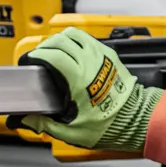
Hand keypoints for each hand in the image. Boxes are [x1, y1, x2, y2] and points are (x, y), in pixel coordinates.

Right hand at [18, 27, 163, 152]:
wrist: (136, 120)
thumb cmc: (110, 125)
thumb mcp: (72, 131)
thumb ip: (46, 124)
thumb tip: (29, 120)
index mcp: (79, 79)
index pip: (52, 54)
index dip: (36, 55)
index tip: (29, 61)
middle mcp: (90, 62)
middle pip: (60, 40)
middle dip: (45, 46)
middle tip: (38, 56)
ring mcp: (101, 56)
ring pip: (74, 34)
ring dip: (60, 39)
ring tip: (53, 50)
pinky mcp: (109, 55)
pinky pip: (88, 39)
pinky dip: (75, 41)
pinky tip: (71, 51)